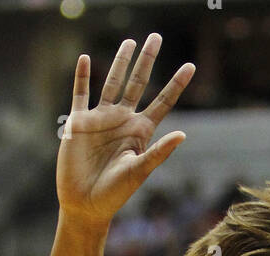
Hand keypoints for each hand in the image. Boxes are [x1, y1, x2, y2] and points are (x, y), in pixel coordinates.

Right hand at [58, 34, 193, 228]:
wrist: (85, 204)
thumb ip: (158, 153)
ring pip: (111, 82)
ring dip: (120, 62)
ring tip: (130, 42)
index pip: (162, 102)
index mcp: (140, 132)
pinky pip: (80, 93)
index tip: (191, 66)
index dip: (176, 84)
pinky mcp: (79, 122)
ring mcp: (101, 119)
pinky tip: (84, 58)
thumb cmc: (114, 194)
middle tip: (155, 36)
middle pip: (138, 83)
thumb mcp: (139, 172)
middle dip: (147, 60)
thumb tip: (182, 135)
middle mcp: (122, 120)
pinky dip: (81, 76)